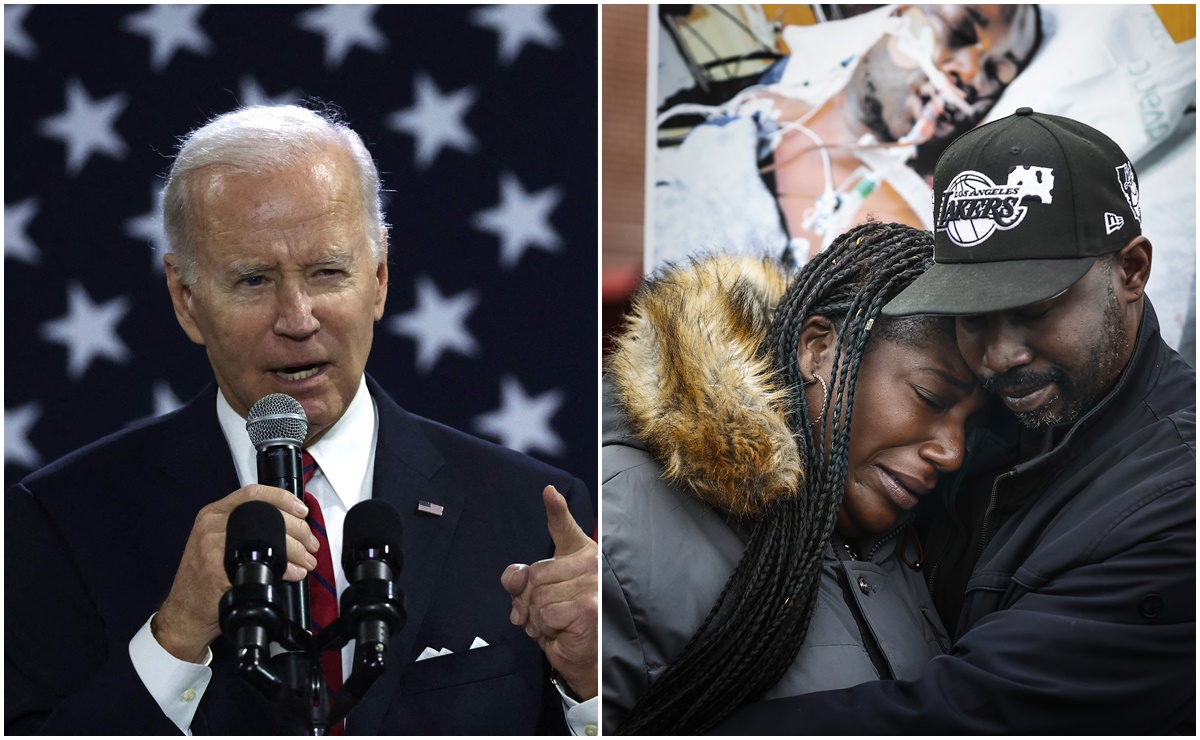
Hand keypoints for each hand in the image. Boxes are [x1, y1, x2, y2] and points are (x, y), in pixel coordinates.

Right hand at [152, 485, 318, 662]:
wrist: (183, 613)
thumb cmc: (204, 579)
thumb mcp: (218, 542)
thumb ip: (244, 528)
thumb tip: (289, 525)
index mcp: (213, 514)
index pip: (253, 492)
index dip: (283, 498)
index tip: (302, 510)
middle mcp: (211, 526)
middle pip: (267, 516)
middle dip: (299, 530)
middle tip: (311, 543)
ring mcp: (212, 547)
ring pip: (269, 539)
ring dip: (296, 551)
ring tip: (307, 561)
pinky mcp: (217, 570)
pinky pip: (261, 563)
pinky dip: (284, 569)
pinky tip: (293, 574)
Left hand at [501, 485, 597, 699]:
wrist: (590, 663)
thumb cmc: (568, 628)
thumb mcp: (539, 600)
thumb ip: (523, 582)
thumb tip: (513, 578)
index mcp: (581, 557)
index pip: (564, 529)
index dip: (555, 509)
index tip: (548, 491)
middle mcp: (591, 565)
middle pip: (534, 573)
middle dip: (528, 601)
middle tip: (544, 616)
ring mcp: (593, 584)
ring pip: (537, 595)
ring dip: (537, 619)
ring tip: (556, 626)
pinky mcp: (588, 606)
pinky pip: (544, 613)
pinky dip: (545, 629)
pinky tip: (562, 633)